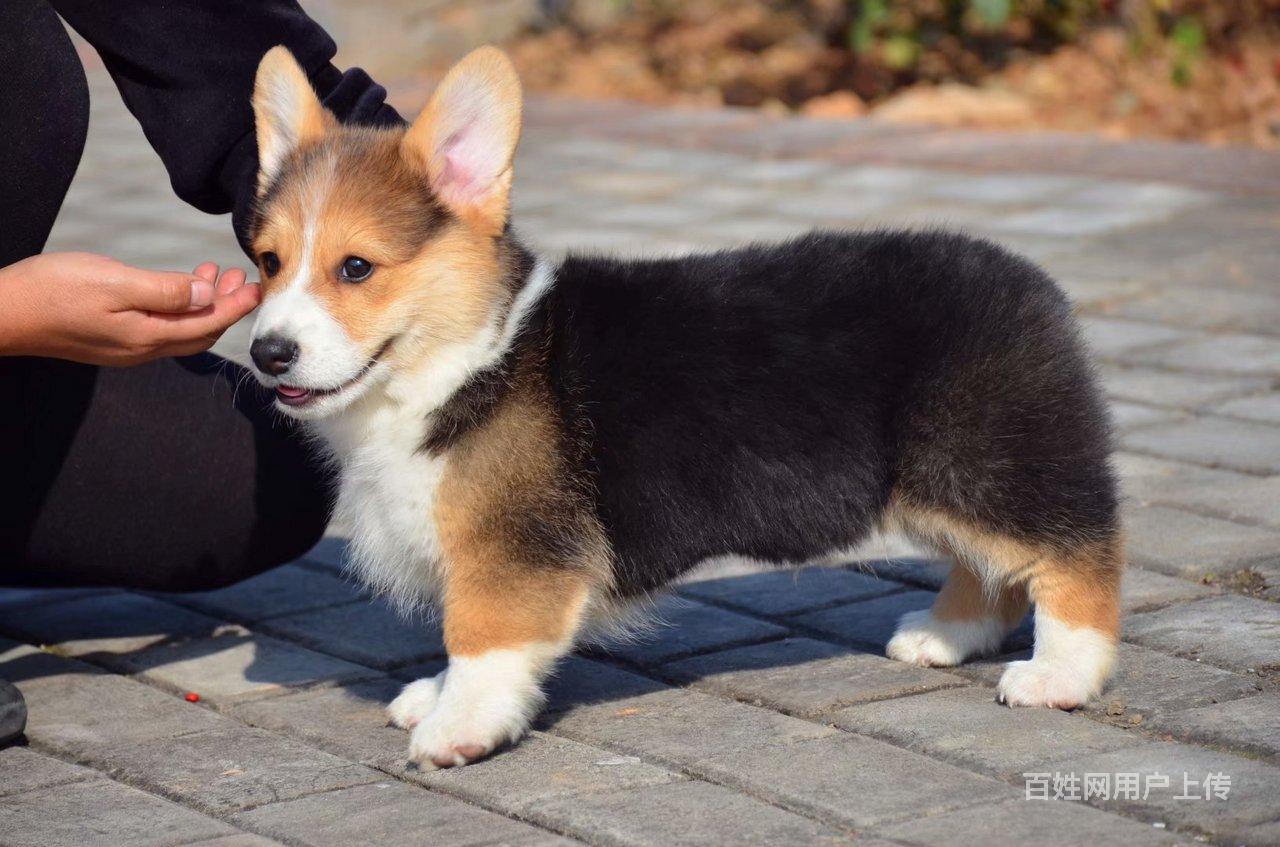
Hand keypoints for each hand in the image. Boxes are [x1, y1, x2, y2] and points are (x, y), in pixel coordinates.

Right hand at [0, 252, 260, 365]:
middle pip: (200, 331)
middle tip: (240, 278)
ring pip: (180, 329)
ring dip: (201, 303)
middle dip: (225, 306)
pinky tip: (175, 287)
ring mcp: (126, 347)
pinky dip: (177, 307)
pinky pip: (159, 327)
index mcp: (147, 336)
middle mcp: (142, 349)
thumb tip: (206, 296)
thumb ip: (165, 291)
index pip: (208, 324)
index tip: (257, 287)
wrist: (1, 313)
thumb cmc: (52, 292)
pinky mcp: (112, 339)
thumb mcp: (115, 282)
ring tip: (215, 275)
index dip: (236, 306)